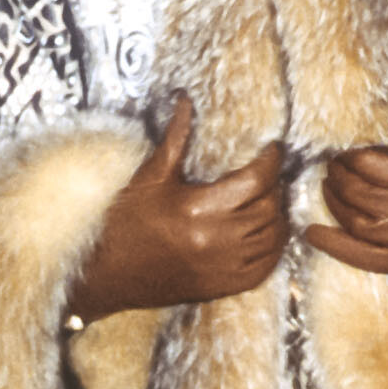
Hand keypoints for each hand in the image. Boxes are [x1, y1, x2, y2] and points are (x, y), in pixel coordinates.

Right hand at [68, 94, 287, 320]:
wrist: (109, 277)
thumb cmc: (124, 225)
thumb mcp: (149, 178)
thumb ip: (175, 139)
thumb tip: (186, 102)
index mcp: (199, 209)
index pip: (255, 181)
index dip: (271, 161)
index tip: (273, 149)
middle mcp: (217, 240)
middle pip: (269, 208)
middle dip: (275, 187)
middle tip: (270, 173)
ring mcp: (223, 268)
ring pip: (273, 238)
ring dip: (279, 217)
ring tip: (271, 199)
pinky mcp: (223, 286)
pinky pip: (265, 268)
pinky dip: (273, 248)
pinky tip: (268, 233)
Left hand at [308, 90, 387, 277]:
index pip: (367, 163)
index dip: (350, 154)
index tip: (347, 147)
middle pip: (354, 192)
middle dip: (337, 174)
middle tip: (332, 162)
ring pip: (353, 222)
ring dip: (333, 202)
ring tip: (327, 185)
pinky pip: (364, 258)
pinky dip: (335, 247)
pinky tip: (312, 233)